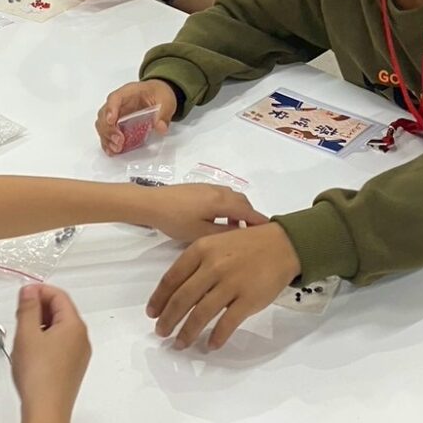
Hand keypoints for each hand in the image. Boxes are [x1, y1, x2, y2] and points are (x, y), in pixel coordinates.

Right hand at [10, 284, 89, 414]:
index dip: (39, 291)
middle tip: (19, 315)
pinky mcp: (73, 369)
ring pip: (60, 329)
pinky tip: (31, 352)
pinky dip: (46, 340)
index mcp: (74, 326)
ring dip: (41, 324)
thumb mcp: (27, 334)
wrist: (46, 412)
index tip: (21, 296)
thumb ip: (28, 308)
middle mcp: (82, 339)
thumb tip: (30, 290)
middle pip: (62, 311)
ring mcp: (79, 356)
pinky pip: (61, 345)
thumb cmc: (37, 373)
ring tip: (22, 335)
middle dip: (40, 308)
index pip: (59, 296)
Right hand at [95, 79, 177, 154]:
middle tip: (119, 141)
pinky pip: (107, 133)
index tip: (111, 121)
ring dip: (107, 137)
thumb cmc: (158, 94)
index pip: (114, 98)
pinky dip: (108, 142)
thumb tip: (161, 127)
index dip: (110, 109)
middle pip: (104, 114)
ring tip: (117, 148)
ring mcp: (115, 114)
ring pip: (102, 125)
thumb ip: (164, 114)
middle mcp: (118, 103)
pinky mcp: (117, 125)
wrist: (157, 94)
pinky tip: (112, 151)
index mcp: (128, 92)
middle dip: (108, 129)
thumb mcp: (167, 101)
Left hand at [139, 184, 268, 242]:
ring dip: (238, 211)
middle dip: (251, 216)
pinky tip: (219, 221)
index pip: (249, 210)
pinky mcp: (199, 189)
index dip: (260, 222)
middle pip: (243, 201)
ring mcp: (208, 188)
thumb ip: (224, 234)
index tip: (271, 233)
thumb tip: (242, 235)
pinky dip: (228, 208)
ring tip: (236, 229)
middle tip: (253, 234)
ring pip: (232, 198)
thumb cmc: (176, 220)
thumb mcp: (201, 234)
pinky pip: (222, 197)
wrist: (151, 204)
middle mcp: (218, 191)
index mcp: (222, 201)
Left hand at [147, 222, 300, 350]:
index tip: (152, 314)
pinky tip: (210, 345)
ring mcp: (230, 284)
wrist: (282, 245)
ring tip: (180, 344)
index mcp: (200, 250)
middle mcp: (212, 267)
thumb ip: (196, 263)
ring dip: (187, 333)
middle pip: (182, 299)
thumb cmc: (246, 245)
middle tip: (161, 333)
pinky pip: (227, 323)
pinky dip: (216, 337)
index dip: (159, 299)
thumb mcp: (215, 243)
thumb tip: (176, 290)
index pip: (171, 279)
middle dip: (168, 320)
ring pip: (201, 314)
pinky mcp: (248, 299)